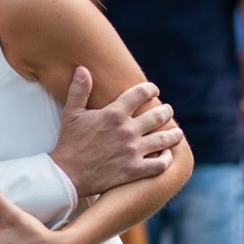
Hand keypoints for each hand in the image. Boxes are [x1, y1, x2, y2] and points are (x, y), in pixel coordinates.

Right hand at [48, 67, 181, 196]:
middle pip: (158, 116)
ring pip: (164, 139)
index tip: (153, 89)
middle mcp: (127, 130)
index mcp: (114, 114)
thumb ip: (79, 90)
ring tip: (176, 132)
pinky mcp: (135, 170)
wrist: (67, 174)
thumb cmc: (69, 142)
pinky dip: (167, 159)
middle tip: (168, 110)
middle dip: (166, 111)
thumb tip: (83, 69)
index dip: (150, 89)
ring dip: (173, 134)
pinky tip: (167, 155)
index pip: (140, 94)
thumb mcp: (71, 113)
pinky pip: (160, 164)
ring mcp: (133, 151)